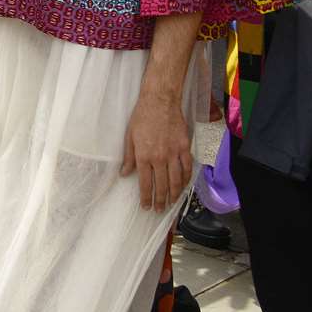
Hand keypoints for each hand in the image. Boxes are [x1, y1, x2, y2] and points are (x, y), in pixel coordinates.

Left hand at [122, 91, 191, 210]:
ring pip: (176, 181)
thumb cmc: (141, 117)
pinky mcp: (185, 148)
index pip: (145, 183)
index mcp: (143, 156)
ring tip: (171, 203)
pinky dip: (186, 180)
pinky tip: (183, 187)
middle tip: (159, 210)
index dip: (146, 197)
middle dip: (160, 200)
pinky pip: (187, 169)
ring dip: (174, 194)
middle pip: (161, 186)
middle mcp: (159, 158)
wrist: (160, 101)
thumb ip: (128, 157)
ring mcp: (174, 154)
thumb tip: (124, 174)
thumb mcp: (129, 137)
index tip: (146, 206)